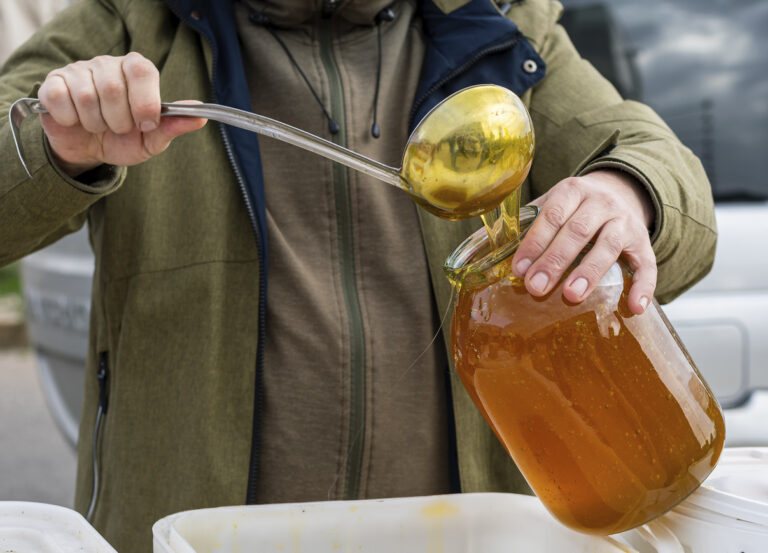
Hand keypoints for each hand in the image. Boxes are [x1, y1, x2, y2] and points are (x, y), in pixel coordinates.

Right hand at [37, 53, 205, 176]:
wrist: (90, 151)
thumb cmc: (124, 140)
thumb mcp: (152, 139)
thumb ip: (174, 126)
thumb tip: (201, 116)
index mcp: (136, 71)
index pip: (141, 71)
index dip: (144, 102)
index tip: (145, 125)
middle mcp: (107, 64)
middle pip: (113, 87)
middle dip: (119, 120)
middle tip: (119, 128)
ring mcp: (78, 71)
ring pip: (86, 96)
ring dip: (95, 123)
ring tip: (99, 127)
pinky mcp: (53, 83)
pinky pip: (60, 99)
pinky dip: (71, 119)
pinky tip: (76, 122)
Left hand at [512, 170, 655, 313]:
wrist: (620, 192)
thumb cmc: (573, 208)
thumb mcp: (549, 206)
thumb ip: (520, 226)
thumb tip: (474, 248)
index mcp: (573, 191)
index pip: (553, 215)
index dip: (536, 242)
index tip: (519, 268)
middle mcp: (602, 203)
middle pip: (578, 231)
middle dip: (555, 261)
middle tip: (537, 287)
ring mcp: (626, 222)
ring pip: (609, 246)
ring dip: (590, 272)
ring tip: (572, 296)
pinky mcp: (644, 243)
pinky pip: (648, 265)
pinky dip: (644, 286)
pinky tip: (634, 307)